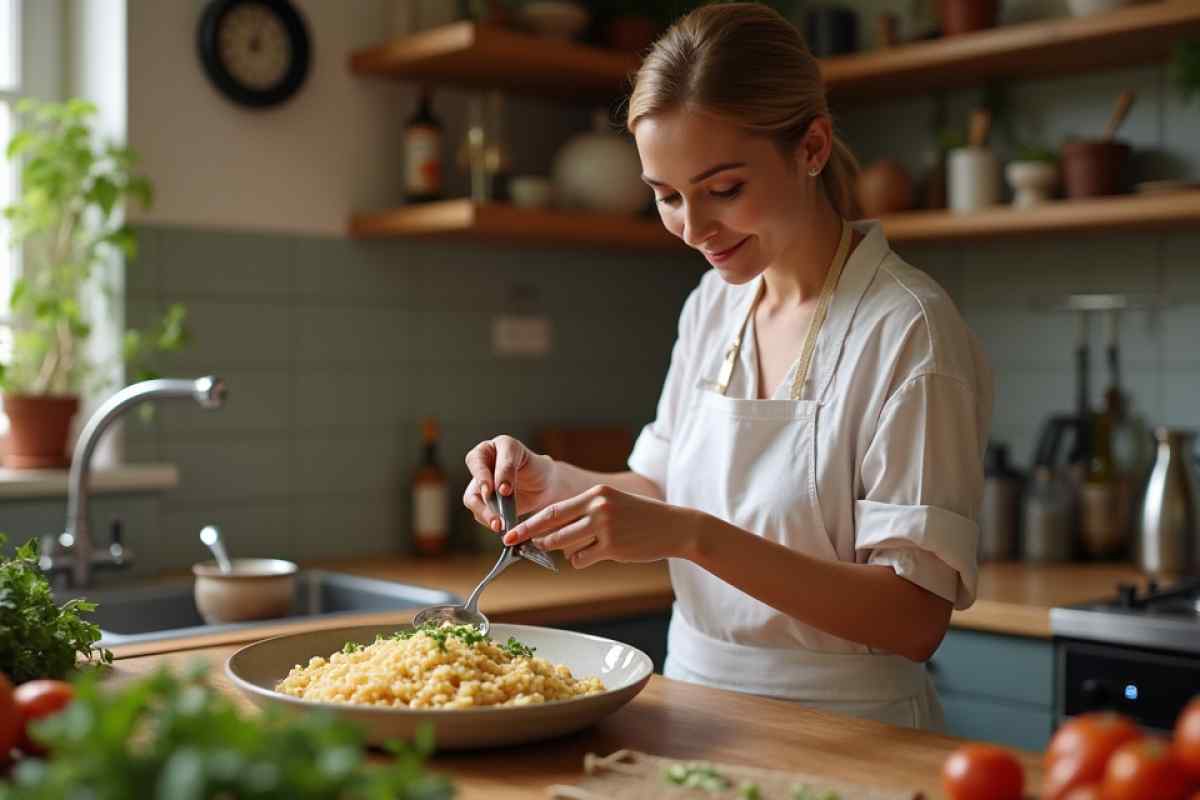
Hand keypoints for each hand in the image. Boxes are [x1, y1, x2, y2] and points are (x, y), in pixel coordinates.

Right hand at [463, 435, 557, 532]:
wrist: (543, 484)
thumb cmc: (534, 466)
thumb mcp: (524, 459)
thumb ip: (509, 469)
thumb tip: (499, 489)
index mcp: (487, 450)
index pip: (476, 460)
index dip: (482, 476)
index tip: (493, 491)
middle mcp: (479, 469)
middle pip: (472, 485)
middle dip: (484, 503)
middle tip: (495, 514)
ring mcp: (479, 488)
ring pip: (473, 502)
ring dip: (486, 515)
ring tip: (499, 526)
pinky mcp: (484, 504)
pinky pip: (481, 514)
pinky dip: (491, 521)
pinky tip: (502, 526)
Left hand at [500, 484, 692, 568]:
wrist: (674, 527)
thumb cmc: (641, 518)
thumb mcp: (613, 505)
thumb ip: (586, 513)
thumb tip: (554, 532)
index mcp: (595, 494)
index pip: (554, 509)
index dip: (529, 523)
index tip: (510, 532)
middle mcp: (598, 507)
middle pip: (553, 526)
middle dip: (533, 539)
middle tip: (519, 546)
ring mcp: (605, 527)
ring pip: (565, 544)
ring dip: (561, 550)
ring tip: (573, 548)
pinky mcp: (613, 547)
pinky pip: (582, 558)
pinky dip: (582, 559)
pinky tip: (596, 554)